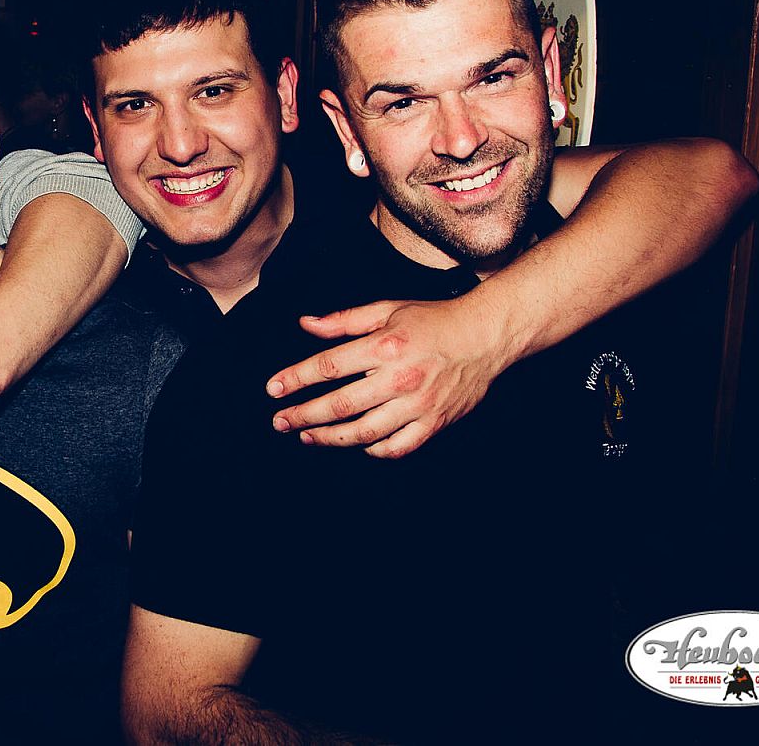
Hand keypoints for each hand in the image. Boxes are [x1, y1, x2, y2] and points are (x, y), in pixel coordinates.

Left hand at [264, 297, 507, 458]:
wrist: (485, 336)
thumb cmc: (433, 320)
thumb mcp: (386, 309)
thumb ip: (343, 320)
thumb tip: (305, 324)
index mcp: (384, 346)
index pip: (327, 366)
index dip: (295, 379)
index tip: (273, 389)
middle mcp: (399, 378)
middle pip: (340, 405)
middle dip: (303, 415)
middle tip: (279, 421)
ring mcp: (418, 404)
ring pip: (364, 432)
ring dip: (330, 438)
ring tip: (307, 436)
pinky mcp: (435, 423)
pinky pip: (397, 447)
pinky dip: (374, 449)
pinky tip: (358, 444)